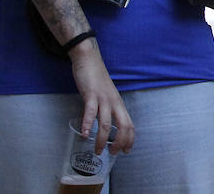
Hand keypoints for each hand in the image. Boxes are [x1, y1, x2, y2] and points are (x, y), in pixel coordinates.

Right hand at [69, 40, 134, 154]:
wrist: (89, 60)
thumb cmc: (97, 80)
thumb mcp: (106, 97)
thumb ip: (107, 109)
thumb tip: (104, 125)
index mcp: (119, 104)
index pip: (130, 124)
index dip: (129, 139)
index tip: (126, 151)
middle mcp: (114, 102)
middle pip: (123, 126)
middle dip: (120, 142)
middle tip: (112, 153)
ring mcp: (103, 98)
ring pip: (106, 123)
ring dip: (102, 139)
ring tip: (98, 151)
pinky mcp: (91, 94)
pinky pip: (90, 112)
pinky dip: (87, 124)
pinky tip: (84, 135)